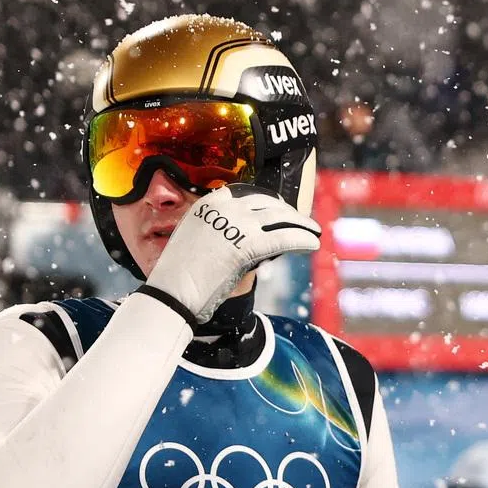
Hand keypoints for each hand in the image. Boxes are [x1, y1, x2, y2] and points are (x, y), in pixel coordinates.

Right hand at [147, 184, 320, 322]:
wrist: (173, 291)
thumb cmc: (181, 276)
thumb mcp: (196, 241)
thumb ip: (219, 234)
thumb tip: (244, 240)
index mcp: (209, 203)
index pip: (247, 196)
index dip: (268, 203)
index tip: (279, 209)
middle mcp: (225, 207)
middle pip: (268, 203)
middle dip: (288, 212)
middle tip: (302, 221)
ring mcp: (237, 224)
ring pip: (280, 218)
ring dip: (302, 224)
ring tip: (314, 231)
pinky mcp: (249, 243)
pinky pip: (284, 238)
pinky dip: (302, 240)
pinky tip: (313, 244)